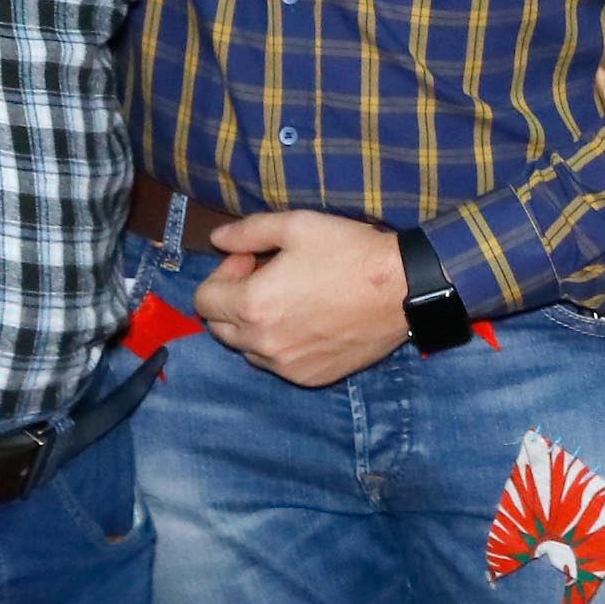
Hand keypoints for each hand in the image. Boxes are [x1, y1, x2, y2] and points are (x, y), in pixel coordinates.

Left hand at [195, 210, 409, 385]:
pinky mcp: (309, 377)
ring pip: (247, 348)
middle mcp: (263, 344)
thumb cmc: (349, 253)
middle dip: (233, 300)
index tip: (250, 261)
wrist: (401, 289)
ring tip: (288, 300)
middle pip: (219, 328)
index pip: (204, 301)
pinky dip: (281, 344)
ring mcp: (286, 366)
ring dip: (255, 325)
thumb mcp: (296, 226)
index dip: (222, 274)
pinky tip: (309, 321)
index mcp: (252, 305)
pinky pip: (277, 363)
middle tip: (266, 278)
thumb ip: (247, 233)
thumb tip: (216, 240)